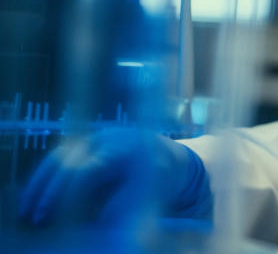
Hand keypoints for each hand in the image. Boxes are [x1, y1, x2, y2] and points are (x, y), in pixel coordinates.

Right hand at [19, 128, 211, 225]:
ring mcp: (94, 138)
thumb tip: (100, 220)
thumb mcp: (151, 191)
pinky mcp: (86, 143)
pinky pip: (60, 157)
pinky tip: (35, 197)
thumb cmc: (160, 177)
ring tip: (27, 210)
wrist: (168, 155)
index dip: (68, 191)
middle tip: (37, 217)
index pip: (89, 168)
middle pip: (68, 159)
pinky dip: (45, 177)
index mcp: (125, 150)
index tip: (54, 212)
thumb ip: (125, 204)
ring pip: (58, 156)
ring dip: (39, 183)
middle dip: (50, 190)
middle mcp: (107, 139)